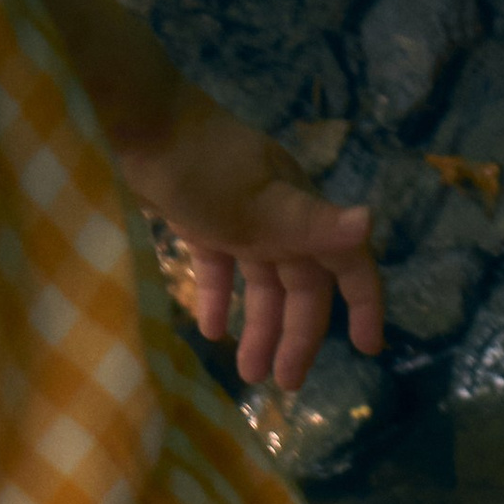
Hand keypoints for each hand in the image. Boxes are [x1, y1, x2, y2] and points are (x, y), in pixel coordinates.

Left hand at [127, 98, 383, 390]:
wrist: (135, 120)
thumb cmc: (201, 165)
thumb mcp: (260, 203)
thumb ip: (313, 223)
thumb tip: (369, 222)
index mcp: (301, 211)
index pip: (347, 262)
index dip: (363, 302)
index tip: (368, 348)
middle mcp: (278, 216)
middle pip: (302, 285)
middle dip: (298, 334)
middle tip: (286, 384)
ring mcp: (239, 217)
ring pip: (262, 282)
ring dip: (260, 327)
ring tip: (248, 374)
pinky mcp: (201, 218)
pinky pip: (220, 268)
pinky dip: (220, 298)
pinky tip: (211, 330)